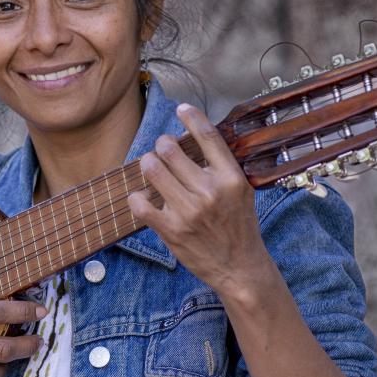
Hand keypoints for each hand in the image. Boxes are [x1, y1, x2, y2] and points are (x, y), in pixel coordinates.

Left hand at [126, 104, 273, 294]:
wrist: (239, 267)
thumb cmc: (238, 226)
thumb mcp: (241, 191)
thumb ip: (220, 167)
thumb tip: (196, 137)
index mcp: (230, 178)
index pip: (208, 136)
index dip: (191, 117)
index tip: (181, 109)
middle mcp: (210, 191)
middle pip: (171, 149)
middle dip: (161, 145)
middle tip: (162, 151)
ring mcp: (189, 211)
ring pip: (152, 170)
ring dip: (147, 164)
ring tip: (151, 168)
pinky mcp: (172, 230)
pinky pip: (140, 204)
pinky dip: (136, 198)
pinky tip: (141, 198)